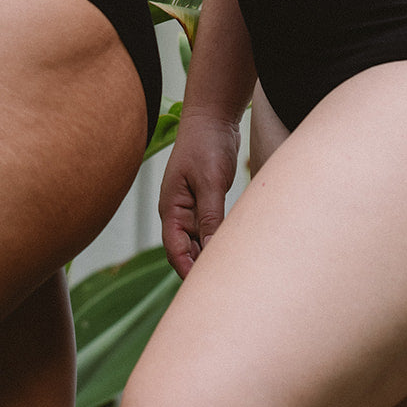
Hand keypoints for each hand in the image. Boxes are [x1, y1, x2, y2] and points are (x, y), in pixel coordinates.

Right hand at [159, 110, 241, 277]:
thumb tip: (212, 250)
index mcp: (171, 207)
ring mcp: (191, 206)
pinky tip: (235, 247)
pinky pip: (210, 228)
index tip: (206, 288)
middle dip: (200, 268)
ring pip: (199, 240)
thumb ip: (210, 216)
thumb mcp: (210, 181)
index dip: (187, 270)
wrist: (213, 117)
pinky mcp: (205, 201)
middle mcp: (178, 211)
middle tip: (225, 286)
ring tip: (233, 271)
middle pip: (186, 250)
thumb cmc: (207, 144)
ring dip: (211, 254)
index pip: (175, 250)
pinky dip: (219, 238)